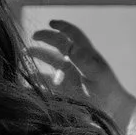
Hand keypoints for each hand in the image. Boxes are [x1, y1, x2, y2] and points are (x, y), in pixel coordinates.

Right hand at [29, 20, 135, 134]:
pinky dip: (36, 79)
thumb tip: (71, 47)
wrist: (110, 111)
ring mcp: (68, 75)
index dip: (62, 26)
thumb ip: (84, 62)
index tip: (51, 23)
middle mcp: (75, 61)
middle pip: (58, 44)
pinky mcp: (62, 88)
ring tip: (25, 53)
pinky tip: (27, 78)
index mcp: (85, 54)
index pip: (73, 35)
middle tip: (34, 36)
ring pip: (50, 60)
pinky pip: (46, 81)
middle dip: (46, 38)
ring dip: (38, 55)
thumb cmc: (107, 91)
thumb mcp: (96, 75)